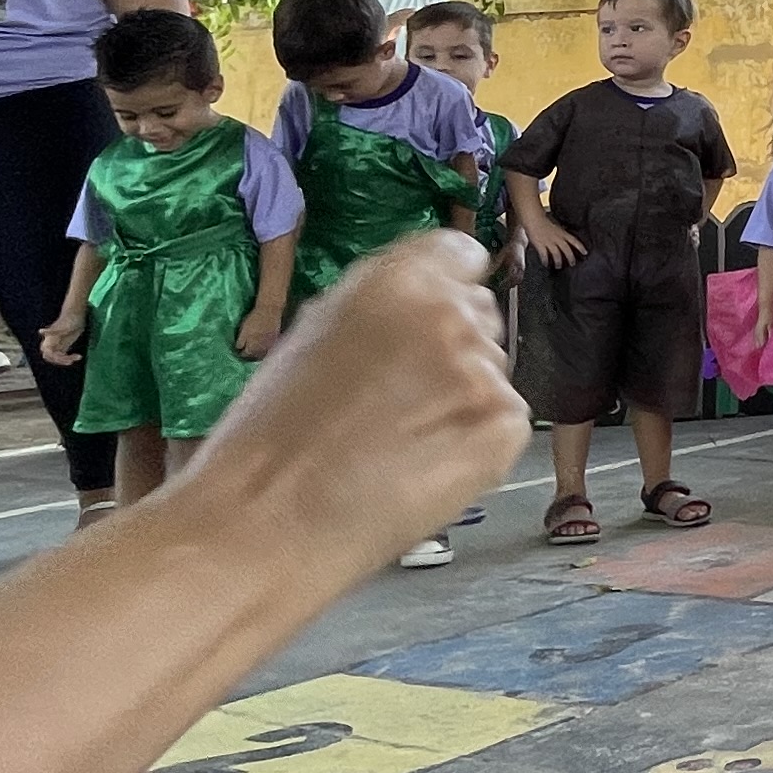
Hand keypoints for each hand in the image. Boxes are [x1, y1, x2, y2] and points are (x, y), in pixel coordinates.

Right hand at [37, 312, 87, 368]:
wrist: (76, 314)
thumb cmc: (69, 319)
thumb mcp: (63, 326)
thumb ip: (52, 330)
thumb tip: (40, 331)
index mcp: (49, 339)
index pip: (47, 353)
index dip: (55, 358)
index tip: (65, 357)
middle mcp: (51, 343)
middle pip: (50, 357)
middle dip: (60, 360)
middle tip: (72, 359)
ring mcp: (57, 344)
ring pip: (57, 358)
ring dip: (66, 360)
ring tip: (78, 357)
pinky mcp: (64, 345)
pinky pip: (63, 356)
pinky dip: (70, 358)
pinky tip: (79, 356)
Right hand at [185, 231, 524, 562]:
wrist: (268, 518)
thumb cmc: (271, 438)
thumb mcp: (315, 334)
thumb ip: (378, 309)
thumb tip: (413, 307)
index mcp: (396, 278)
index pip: (459, 254)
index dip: (447, 289)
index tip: (434, 318)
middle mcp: (449, 313)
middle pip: (479, 317)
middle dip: (452, 350)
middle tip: (403, 398)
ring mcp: (482, 372)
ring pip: (491, 375)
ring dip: (461, 401)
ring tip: (399, 443)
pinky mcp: (502, 429)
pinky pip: (504, 426)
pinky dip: (476, 445)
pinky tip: (423, 467)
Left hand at [233, 306, 279, 361]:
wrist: (270, 311)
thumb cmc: (254, 319)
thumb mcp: (243, 330)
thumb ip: (240, 342)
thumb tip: (238, 349)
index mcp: (252, 347)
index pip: (245, 355)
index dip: (241, 353)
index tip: (239, 351)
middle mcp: (261, 349)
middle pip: (255, 356)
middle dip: (250, 355)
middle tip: (246, 352)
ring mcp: (269, 345)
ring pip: (263, 353)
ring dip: (258, 354)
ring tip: (255, 351)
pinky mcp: (275, 339)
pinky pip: (269, 348)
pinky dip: (265, 349)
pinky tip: (263, 346)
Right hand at [518, 207, 584, 269]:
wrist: (533, 218)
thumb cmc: (543, 220)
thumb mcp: (556, 226)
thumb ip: (560, 232)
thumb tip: (564, 236)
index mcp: (562, 233)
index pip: (574, 240)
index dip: (580, 247)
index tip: (585, 253)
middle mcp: (557, 238)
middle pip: (567, 250)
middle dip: (570, 258)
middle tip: (572, 264)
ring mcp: (549, 242)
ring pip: (557, 254)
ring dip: (558, 262)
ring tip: (558, 266)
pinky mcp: (540, 245)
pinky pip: (544, 255)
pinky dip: (545, 261)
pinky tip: (545, 264)